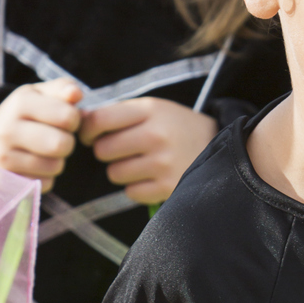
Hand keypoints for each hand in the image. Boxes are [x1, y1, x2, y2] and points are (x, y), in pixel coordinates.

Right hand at [0, 79, 81, 190]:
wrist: (1, 135)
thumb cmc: (33, 112)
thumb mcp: (46, 94)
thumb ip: (64, 89)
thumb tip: (75, 94)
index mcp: (19, 102)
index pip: (69, 117)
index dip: (74, 120)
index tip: (63, 119)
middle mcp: (5, 129)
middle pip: (62, 145)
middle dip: (66, 142)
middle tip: (55, 137)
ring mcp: (1, 156)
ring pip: (55, 166)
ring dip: (57, 161)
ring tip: (43, 151)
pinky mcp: (4, 179)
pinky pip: (45, 184)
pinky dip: (46, 177)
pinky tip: (34, 166)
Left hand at [80, 97, 214, 204]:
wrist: (227, 148)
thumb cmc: (177, 128)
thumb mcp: (154, 110)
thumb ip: (118, 114)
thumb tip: (77, 122)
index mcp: (150, 110)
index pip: (98, 120)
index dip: (88, 131)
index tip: (92, 135)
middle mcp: (156, 135)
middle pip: (103, 150)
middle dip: (107, 152)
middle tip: (122, 151)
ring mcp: (164, 163)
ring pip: (114, 174)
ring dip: (122, 171)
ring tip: (141, 164)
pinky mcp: (169, 187)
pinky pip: (131, 192)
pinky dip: (137, 188)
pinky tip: (152, 178)